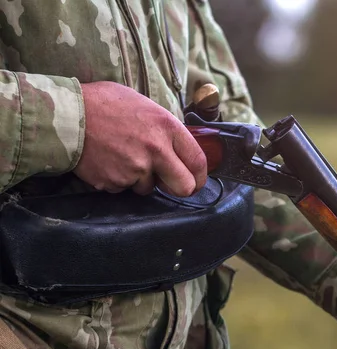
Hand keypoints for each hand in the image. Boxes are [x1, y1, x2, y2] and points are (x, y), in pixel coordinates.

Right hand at [75, 81, 205, 195]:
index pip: (198, 160)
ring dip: (140, 179)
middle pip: (184, 186)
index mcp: (167, 127)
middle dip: (179, 187)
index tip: (196, 180)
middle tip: (169, 183)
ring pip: (149, 188)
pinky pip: (123, 188)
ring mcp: (135, 169)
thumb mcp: (144, 105)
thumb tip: (178, 146)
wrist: (66, 114)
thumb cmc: (104, 103)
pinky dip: (118, 179)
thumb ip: (164, 128)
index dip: (200, 176)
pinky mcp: (115, 182)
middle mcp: (156, 151)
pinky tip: (108, 161)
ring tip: (123, 157)